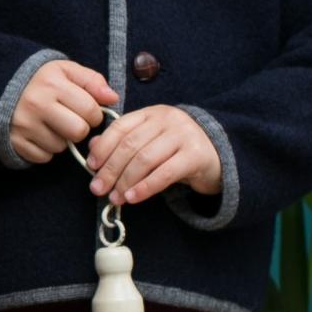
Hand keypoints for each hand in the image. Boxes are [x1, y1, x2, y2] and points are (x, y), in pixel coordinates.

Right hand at [9, 59, 118, 163]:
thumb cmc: (40, 81)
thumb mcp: (65, 71)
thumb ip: (91, 80)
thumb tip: (112, 98)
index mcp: (52, 82)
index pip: (90, 110)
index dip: (94, 114)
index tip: (86, 111)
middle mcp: (36, 104)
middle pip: (78, 132)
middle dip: (79, 129)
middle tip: (71, 120)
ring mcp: (24, 125)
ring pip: (61, 147)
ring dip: (61, 140)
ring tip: (51, 125)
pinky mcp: (15, 142)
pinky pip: (44, 157)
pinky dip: (45, 149)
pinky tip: (39, 134)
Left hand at [86, 105, 221, 205]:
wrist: (220, 154)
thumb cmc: (177, 150)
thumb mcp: (150, 142)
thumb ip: (123, 142)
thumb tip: (93, 148)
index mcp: (152, 113)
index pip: (121, 127)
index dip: (103, 147)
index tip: (91, 166)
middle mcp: (168, 119)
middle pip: (131, 145)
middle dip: (111, 169)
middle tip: (98, 188)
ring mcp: (183, 135)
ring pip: (145, 159)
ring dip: (125, 181)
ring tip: (115, 198)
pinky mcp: (195, 155)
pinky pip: (165, 173)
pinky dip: (145, 188)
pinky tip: (133, 198)